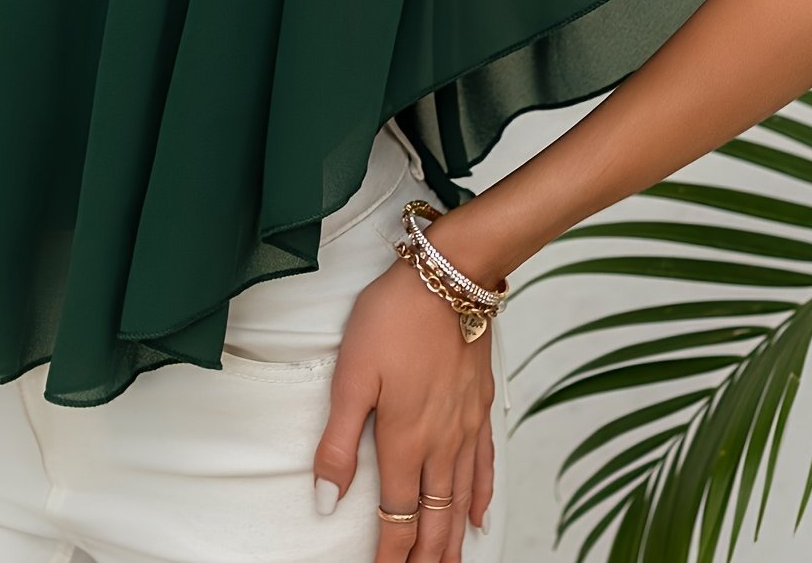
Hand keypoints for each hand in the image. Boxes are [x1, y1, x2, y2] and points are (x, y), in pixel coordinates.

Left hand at [312, 243, 497, 562]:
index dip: (389, 554)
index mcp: (404, 440)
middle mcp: (440, 443)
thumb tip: (326, 500)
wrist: (449, 276)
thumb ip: (338, 441)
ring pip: (460, 499)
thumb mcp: (351, 374)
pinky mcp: (480, 405)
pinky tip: (479, 516)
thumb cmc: (393, 317)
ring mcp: (466, 426)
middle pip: (433, 518)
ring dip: (452, 539)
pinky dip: (481, 497)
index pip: (396, 516)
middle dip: (424, 557)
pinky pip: (485, 465)